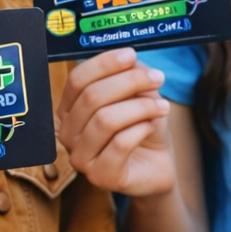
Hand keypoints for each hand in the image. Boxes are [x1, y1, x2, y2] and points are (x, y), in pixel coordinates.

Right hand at [57, 49, 175, 196]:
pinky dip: (141, 129)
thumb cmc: (142, 125)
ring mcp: (80, 158)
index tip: (131, 55)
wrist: (156, 163)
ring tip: (162, 106)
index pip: (77, 79)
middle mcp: (68, 133)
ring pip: (105, 120)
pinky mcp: (100, 176)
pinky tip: (151, 126)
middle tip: (157, 79)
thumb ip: (129, 73)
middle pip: (92, 97)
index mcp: (70, 108)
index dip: (104, 64)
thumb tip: (129, 59)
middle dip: (130, 82)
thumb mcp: (137, 93)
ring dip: (141, 107)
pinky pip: (120, 143)